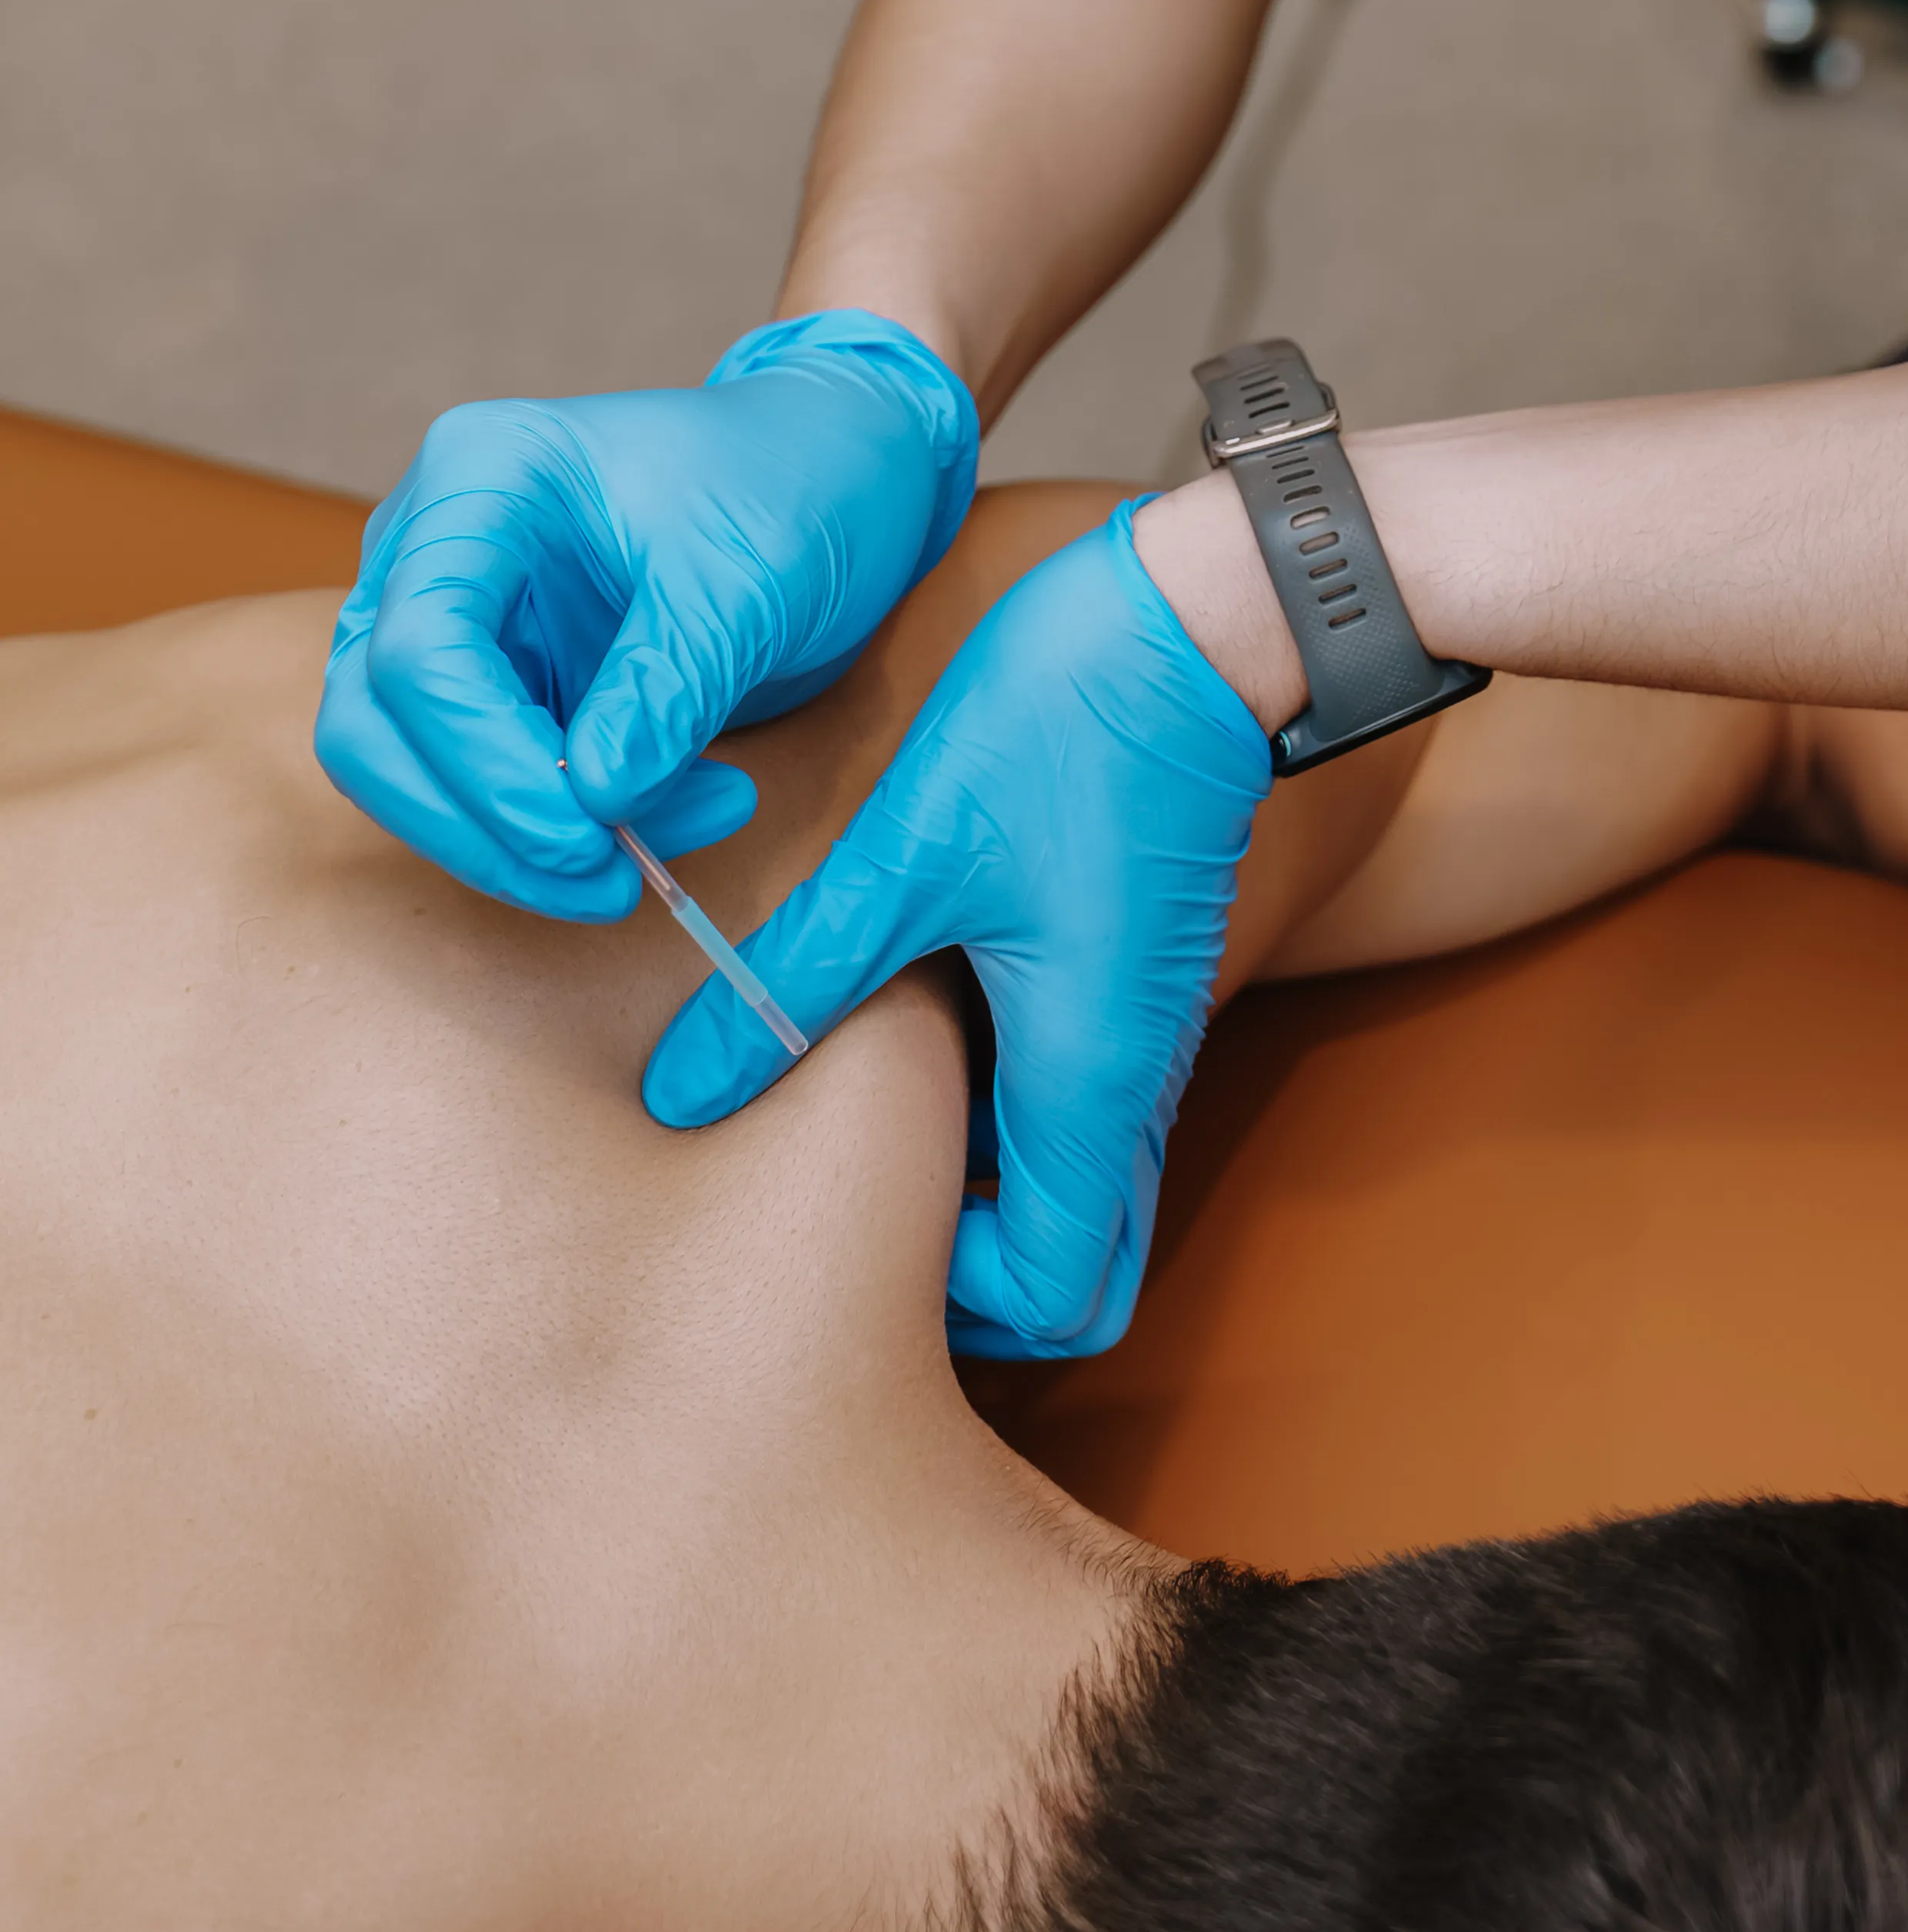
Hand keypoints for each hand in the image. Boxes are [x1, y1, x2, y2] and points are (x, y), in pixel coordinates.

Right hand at [317, 311, 977, 920]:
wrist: (836, 468)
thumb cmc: (793, 482)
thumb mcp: (751, 577)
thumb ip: (667, 684)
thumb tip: (593, 797)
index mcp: (481, 477)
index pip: (421, 649)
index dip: (486, 764)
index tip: (587, 841)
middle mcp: (435, 545)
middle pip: (377, 723)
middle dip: (485, 823)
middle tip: (612, 881)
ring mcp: (454, 616)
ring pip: (417, 772)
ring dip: (530, 841)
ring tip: (695, 827)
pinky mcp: (495, 682)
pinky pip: (485, 784)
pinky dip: (569, 825)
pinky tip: (691, 806)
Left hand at [640, 501, 1272, 1355]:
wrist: (1203, 620)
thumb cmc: (1067, 727)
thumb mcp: (904, 855)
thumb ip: (794, 980)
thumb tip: (680, 1091)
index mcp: (1087, 1078)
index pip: (1059, 1298)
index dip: (961, 1311)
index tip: (859, 1244)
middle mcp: (1134, 1078)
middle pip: (1091, 1267)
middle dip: (987, 1282)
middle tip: (868, 1219)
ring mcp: (1148, 1025)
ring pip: (1088, 1184)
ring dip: (995, 1193)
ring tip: (870, 1132)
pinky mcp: (1138, 970)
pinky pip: (1087, 1099)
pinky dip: (1013, 1118)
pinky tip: (920, 1038)